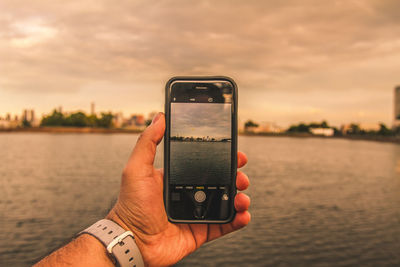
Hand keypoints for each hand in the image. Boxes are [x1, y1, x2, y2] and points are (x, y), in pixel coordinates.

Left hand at [107, 112, 250, 266]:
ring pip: (227, 201)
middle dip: (236, 176)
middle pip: (221, 181)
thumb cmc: (131, 205)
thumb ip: (147, 142)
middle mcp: (191, 193)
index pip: (206, 163)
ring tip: (242, 197)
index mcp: (179, 177)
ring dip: (240, 197)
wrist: (133, 241)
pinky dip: (238, 219)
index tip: (234, 151)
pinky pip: (225, 225)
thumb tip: (159, 117)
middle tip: (241, 175)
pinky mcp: (202, 231)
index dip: (222, 157)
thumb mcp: (137, 168)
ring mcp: (198, 212)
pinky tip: (243, 214)